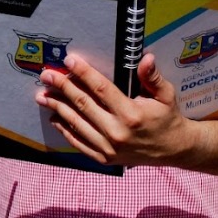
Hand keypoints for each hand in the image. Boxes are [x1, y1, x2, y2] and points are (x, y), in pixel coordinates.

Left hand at [36, 53, 194, 166]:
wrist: (174, 150)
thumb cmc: (168, 118)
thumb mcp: (166, 95)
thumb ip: (152, 77)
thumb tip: (145, 58)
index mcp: (131, 113)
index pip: (101, 89)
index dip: (83, 73)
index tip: (69, 60)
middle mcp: (117, 131)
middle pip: (82, 105)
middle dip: (62, 87)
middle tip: (46, 75)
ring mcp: (108, 148)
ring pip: (76, 123)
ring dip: (57, 108)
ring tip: (42, 95)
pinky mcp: (104, 159)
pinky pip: (79, 143)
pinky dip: (65, 130)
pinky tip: (55, 118)